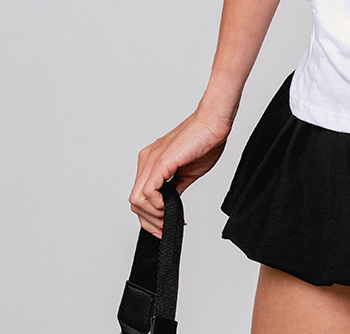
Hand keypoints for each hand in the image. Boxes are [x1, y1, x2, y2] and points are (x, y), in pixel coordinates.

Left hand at [129, 108, 232, 236]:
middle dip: (149, 221)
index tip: (163, 227)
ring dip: (153, 216)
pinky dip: (157, 206)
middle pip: (135, 201)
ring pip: (137, 200)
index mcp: (152, 161)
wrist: (215, 121)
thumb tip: (170, 207)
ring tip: (169, 219)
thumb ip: (175, 188)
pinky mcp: (161, 161)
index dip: (149, 217)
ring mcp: (152, 160)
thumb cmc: (206, 140)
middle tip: (164, 229)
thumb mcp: (188, 172)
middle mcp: (147, 160)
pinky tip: (170, 207)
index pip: (140, 196)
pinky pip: (148, 193)